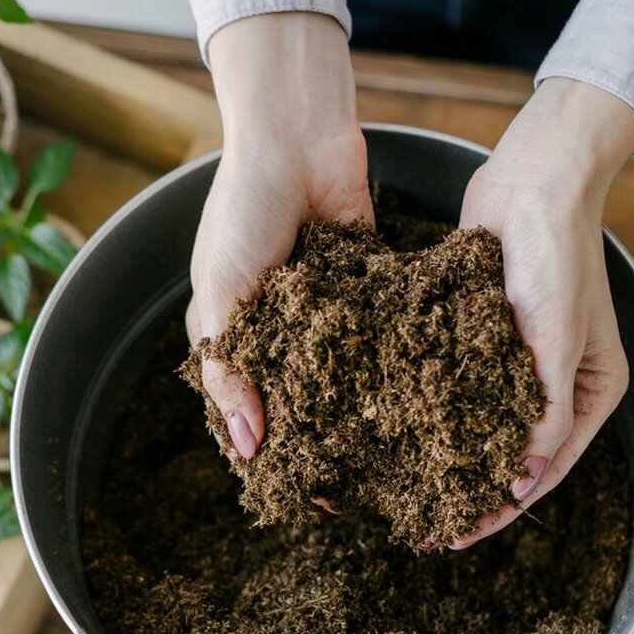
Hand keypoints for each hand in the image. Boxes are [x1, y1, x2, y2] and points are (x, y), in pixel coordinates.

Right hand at [187, 13, 371, 458]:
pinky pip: (375, 337)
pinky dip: (388, 366)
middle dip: (318, 447)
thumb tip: (250, 448)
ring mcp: (323, 315)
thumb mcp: (221, 294)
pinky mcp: (364, 291)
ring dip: (356, 417)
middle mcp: (279, 333)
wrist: (295, 135)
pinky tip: (411, 405)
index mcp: (234, 336)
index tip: (290, 497)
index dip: (265, 456)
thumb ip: (231, 372)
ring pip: (341, 379)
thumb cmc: (243, 211)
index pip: (245, 412)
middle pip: (298, 404)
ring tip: (383, 463)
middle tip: (346, 493)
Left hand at [451, 78, 633, 547]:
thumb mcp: (558, 344)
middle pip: (515, 457)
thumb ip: (545, 416)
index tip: (460, 535)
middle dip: (476, 492)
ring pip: (486, 428)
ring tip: (414, 492)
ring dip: (454, 459)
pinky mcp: (487, 339)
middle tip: (430, 526)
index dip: (504, 508)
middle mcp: (560, 386)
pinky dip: (441, 415)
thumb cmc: (557, 256)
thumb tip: (520, 483)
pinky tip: (408, 436)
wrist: (533, 180)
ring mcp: (522, 363)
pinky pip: (465, 390)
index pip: (546, 471)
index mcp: (592, 393)